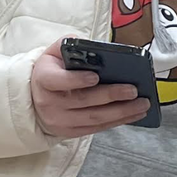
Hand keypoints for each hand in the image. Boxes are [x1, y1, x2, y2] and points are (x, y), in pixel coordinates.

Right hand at [31, 38, 151, 138]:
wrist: (34, 97)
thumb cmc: (51, 70)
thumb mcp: (54, 52)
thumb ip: (71, 45)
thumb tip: (94, 46)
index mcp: (44, 78)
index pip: (57, 81)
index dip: (76, 80)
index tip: (95, 76)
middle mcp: (49, 102)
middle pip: (83, 101)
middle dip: (111, 95)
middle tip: (133, 90)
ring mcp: (59, 120)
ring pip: (93, 118)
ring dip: (121, 112)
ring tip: (141, 104)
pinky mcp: (69, 132)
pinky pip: (96, 129)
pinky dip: (117, 121)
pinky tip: (133, 114)